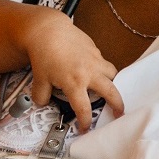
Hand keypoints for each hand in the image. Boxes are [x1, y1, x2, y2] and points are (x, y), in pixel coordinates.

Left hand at [25, 7, 123, 130]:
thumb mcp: (39, 79)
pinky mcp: (95, 50)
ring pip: (113, 74)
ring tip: (110, 90)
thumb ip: (41, 95)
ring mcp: (94, 60)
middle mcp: (89, 73)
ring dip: (113, 84)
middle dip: (117, 105)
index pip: (84, 109)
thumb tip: (42, 103)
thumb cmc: (44, 54)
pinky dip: (103, 69)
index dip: (85, 122)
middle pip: (111, 92)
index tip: (85, 128)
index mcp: (75, 83)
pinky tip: (95, 71)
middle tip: (118, 113)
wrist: (48, 30)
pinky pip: (104, 63)